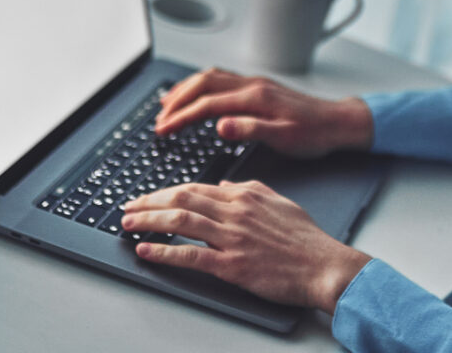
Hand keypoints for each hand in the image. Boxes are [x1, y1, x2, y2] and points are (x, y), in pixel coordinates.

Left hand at [121, 180, 371, 313]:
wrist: (324, 266)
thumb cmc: (306, 239)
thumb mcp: (279, 201)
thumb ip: (249, 189)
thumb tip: (222, 185)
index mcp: (245, 195)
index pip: (195, 188)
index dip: (165, 191)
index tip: (147, 196)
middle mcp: (235, 212)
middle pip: (181, 200)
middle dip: (148, 202)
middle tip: (127, 207)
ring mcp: (232, 239)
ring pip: (181, 222)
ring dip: (148, 222)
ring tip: (128, 224)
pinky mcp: (232, 265)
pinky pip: (190, 256)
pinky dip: (164, 252)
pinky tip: (146, 251)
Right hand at [154, 67, 371, 157]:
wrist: (338, 122)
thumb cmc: (314, 134)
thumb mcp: (284, 138)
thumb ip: (251, 130)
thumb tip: (220, 125)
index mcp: (255, 97)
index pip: (207, 103)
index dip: (181, 116)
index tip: (162, 129)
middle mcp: (252, 85)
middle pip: (203, 83)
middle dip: (177, 100)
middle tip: (158, 119)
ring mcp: (255, 83)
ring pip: (211, 77)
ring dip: (186, 89)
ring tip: (167, 105)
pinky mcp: (258, 87)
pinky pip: (221, 79)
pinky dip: (202, 86)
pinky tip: (197, 95)